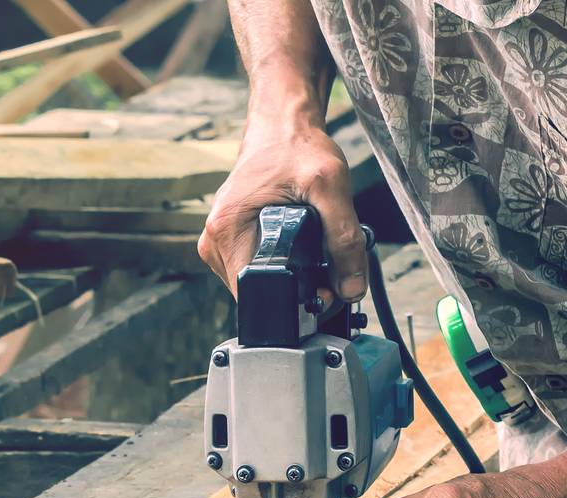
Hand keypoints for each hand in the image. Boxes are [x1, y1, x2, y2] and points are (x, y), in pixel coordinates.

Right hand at [198, 116, 368, 303]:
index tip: (323, 292)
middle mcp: (214, 241)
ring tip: (313, 255)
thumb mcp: (330, 187)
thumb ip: (345, 238)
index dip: (292, 304)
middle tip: (327, 273)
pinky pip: (254, 269)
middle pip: (256, 294)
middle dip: (294, 292)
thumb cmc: (297, 147)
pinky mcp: (229, 240)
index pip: (255, 296)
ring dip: (288, 281)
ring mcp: (219, 242)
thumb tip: (352, 288)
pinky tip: (297, 249)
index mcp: (225, 231)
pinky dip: (280, 267)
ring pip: (257, 284)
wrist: (282, 124)